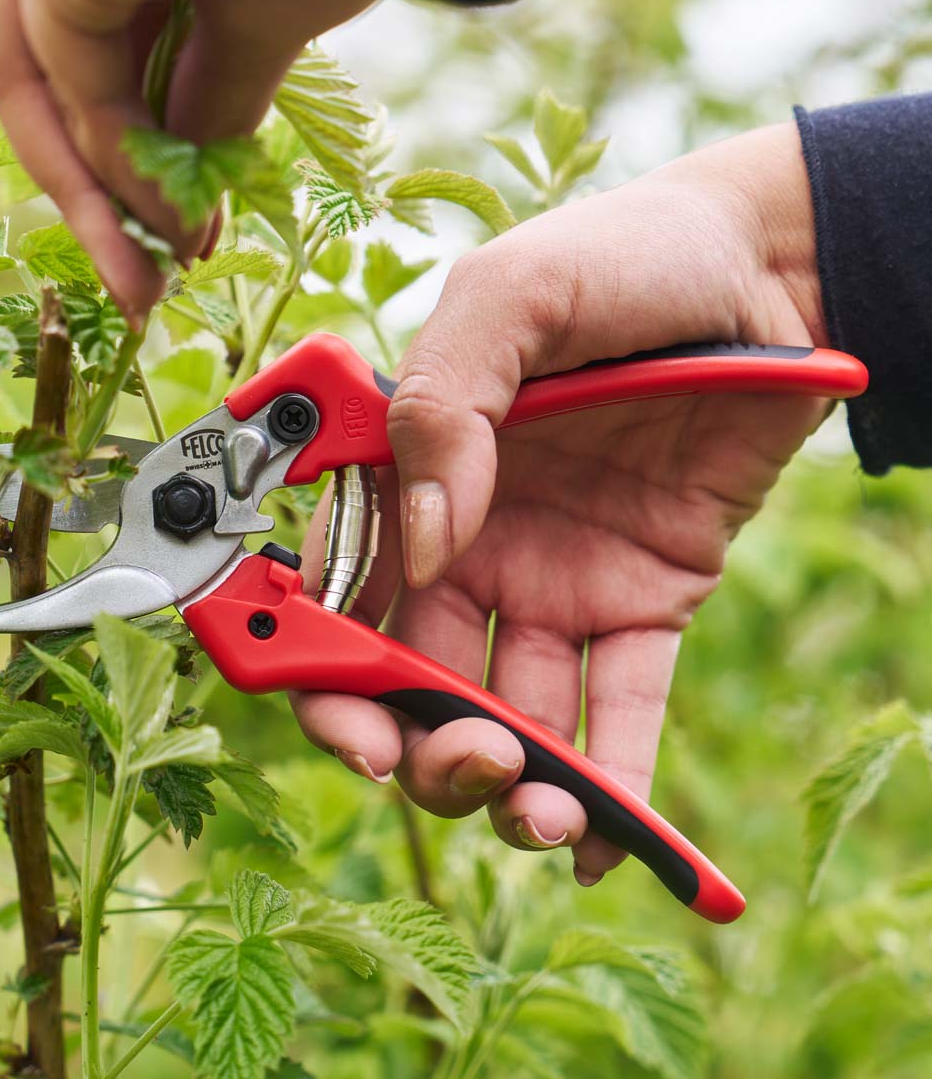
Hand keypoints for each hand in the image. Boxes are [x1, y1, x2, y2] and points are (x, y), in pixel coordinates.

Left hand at [0, 0, 382, 322]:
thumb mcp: (259, 19)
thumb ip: (205, 93)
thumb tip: (182, 185)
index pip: (73, 50)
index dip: (116, 154)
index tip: (171, 237)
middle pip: (40, 75)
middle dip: (95, 195)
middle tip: (144, 286)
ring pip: (38, 91)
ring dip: (101, 203)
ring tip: (155, 278)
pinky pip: (74, 92)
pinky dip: (119, 173)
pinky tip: (173, 227)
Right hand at [292, 122, 827, 884]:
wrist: (774, 271)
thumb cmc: (628, 257)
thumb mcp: (514, 295)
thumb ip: (443, 404)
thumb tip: (429, 541)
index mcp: (415, 474)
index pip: (341, 589)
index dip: (323, 668)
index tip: (345, 725)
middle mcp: (473, 540)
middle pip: (415, 676)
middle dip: (419, 745)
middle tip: (460, 767)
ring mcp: (556, 577)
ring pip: (511, 710)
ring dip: (512, 783)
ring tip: (539, 813)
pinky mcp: (645, 600)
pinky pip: (620, 705)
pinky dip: (611, 782)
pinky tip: (605, 839)